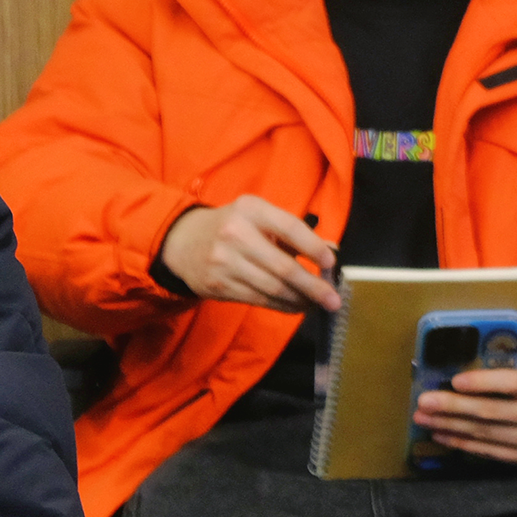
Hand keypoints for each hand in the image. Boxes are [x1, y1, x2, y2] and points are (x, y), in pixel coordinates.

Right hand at [158, 195, 339, 312]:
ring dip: (300, 300)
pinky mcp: (218, 285)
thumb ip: (294, 232)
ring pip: (272, 287)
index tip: (331, 263)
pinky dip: (282, 305)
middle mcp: (236, 234)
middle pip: (282, 266)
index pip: (290, 228)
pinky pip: (258, 299)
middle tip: (333, 299)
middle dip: (312, 286)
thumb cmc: (234, 227)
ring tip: (318, 304)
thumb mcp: (260, 217)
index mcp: (251, 209)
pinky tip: (296, 306)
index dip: (313, 247)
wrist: (182, 242)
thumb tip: (331, 251)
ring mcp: (224, 262)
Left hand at [411, 352, 516, 464]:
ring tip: (423, 418)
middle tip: (424, 402)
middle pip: (490, 412)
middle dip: (452, 407)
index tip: (454, 380)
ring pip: (484, 433)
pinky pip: (488, 451)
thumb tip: (465, 359)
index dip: (481, 383)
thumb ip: (509, 362)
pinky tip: (442, 434)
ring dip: (449, 426)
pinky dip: (462, 443)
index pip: (511, 384)